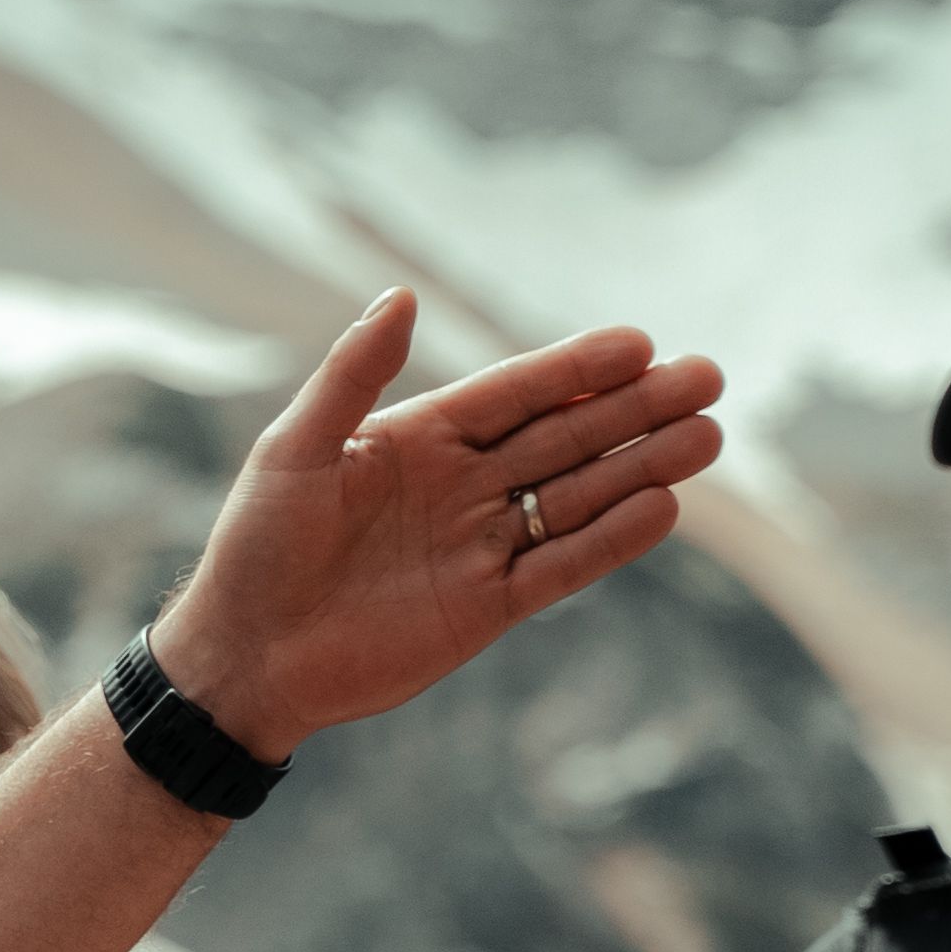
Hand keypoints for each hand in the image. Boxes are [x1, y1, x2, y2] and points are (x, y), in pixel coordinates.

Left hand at [152, 290, 725, 763]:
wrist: (243, 656)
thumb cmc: (254, 544)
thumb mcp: (294, 449)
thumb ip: (351, 377)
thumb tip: (402, 295)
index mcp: (419, 437)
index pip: (514, 393)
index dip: (575, 369)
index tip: (640, 343)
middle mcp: (461, 485)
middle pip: (564, 438)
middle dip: (633, 409)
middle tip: (706, 377)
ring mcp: (479, 546)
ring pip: (576, 498)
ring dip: (640, 467)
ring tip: (707, 436)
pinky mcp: (486, 608)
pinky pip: (560, 568)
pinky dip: (610, 541)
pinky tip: (663, 507)